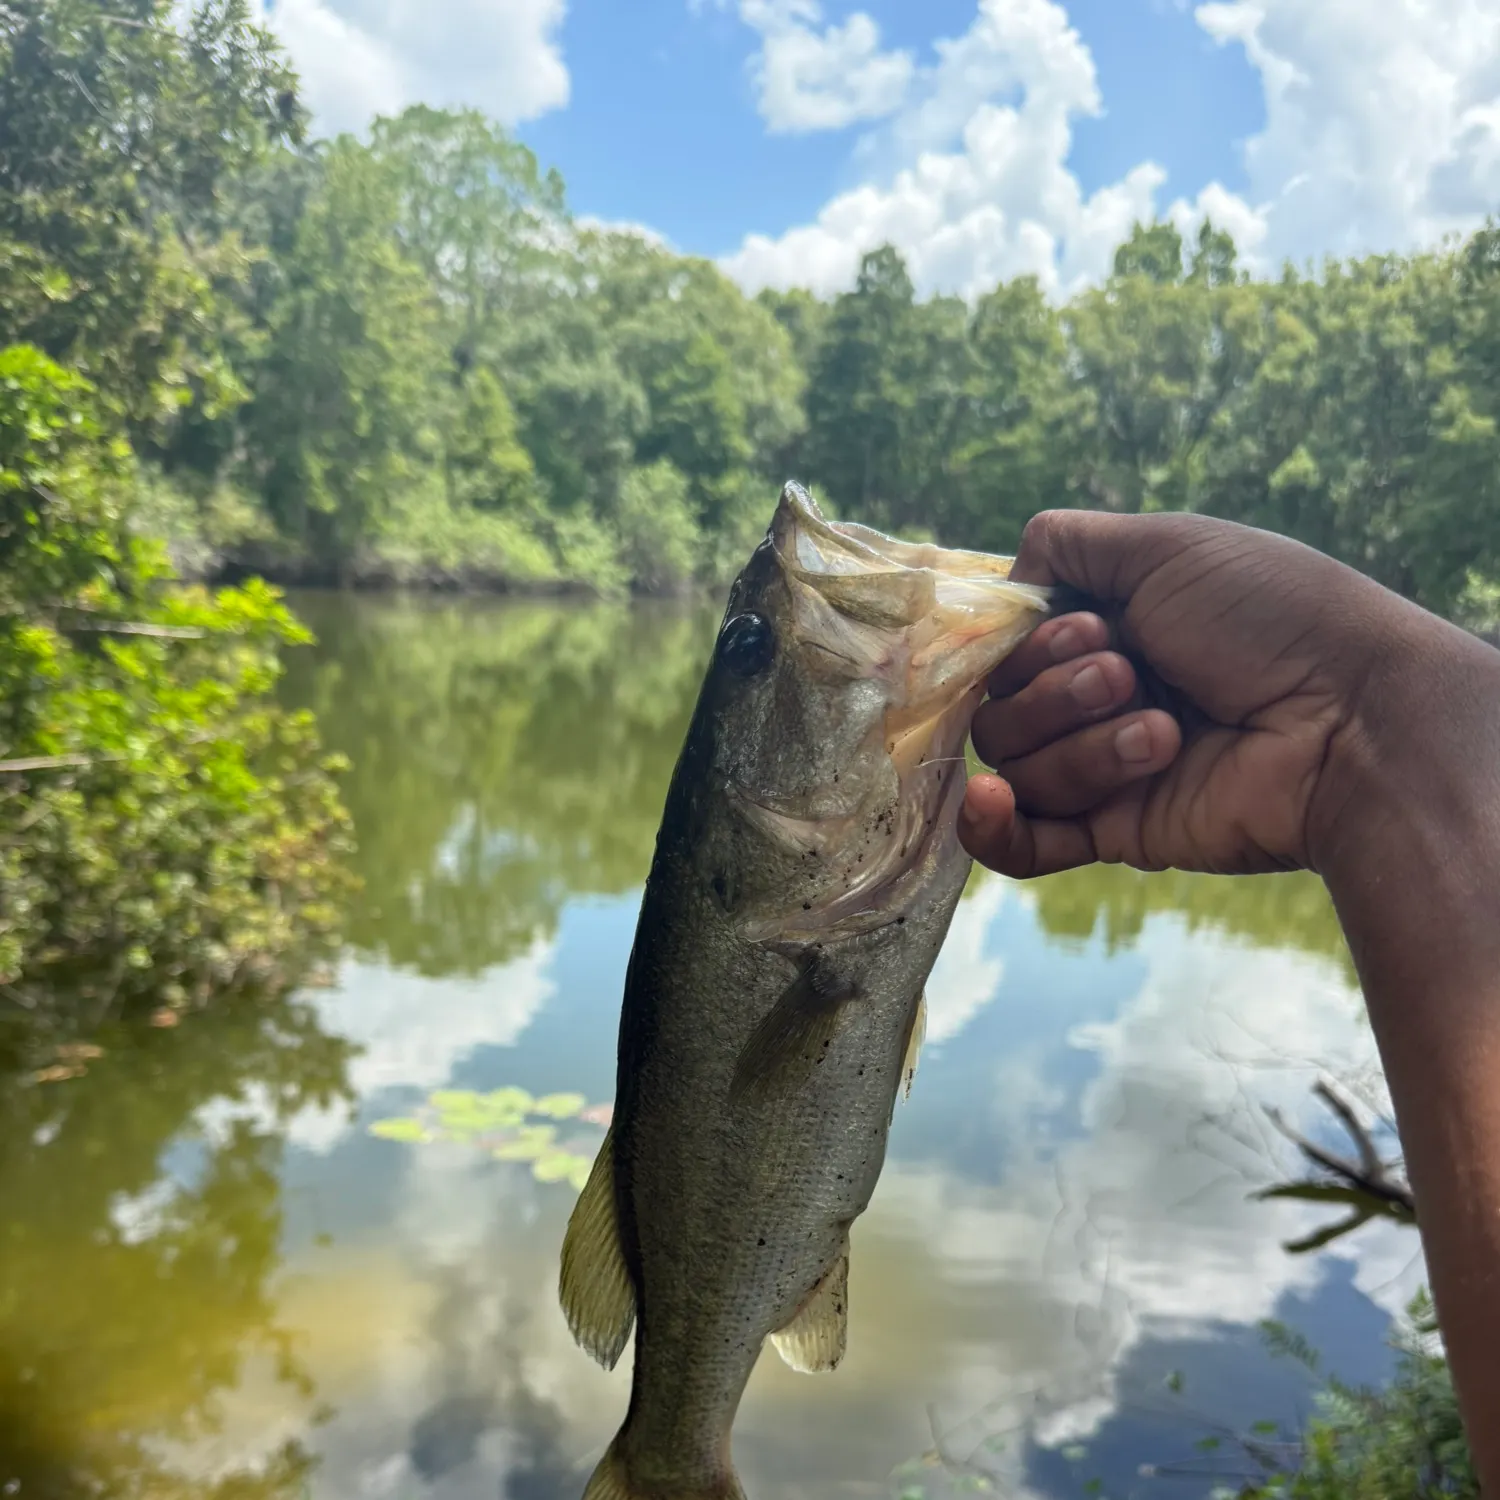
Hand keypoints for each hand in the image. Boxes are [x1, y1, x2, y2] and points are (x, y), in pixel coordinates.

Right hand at [958, 509, 1439, 879]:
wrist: (1350, 721)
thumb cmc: (1269, 618)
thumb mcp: (1168, 546)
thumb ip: (1069, 544)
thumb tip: (1006, 582)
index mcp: (1108, 630)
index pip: (1010, 647)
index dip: (1029, 641)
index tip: (1093, 626)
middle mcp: (1097, 699)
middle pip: (1001, 707)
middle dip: (1056, 690)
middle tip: (1131, 675)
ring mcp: (1102, 770)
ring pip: (1015, 765)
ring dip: (1081, 746)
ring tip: (1164, 732)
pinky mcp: (1114, 833)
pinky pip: (1020, 846)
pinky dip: (990, 828)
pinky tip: (989, 800)